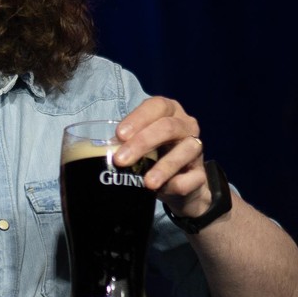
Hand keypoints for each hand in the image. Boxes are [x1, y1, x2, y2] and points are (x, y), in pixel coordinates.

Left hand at [113, 96, 212, 218]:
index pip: (156, 106)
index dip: (138, 118)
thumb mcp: (135, 148)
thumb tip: (96, 153)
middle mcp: (185, 125)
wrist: (176, 188)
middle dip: (142, 143)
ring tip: (147, 183)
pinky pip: (192, 178)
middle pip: (168, 127)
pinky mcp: (201, 173)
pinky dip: (176, 184)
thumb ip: (121, 145)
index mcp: (168, 113)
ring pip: (186, 150)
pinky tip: (163, 190)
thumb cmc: (149, 159)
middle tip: (121, 160)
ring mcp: (196, 148)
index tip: (119, 135)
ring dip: (164, 167)